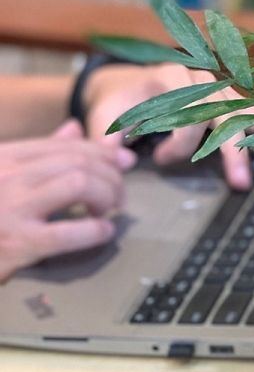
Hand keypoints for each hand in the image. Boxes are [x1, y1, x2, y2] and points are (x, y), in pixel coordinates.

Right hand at [0, 120, 135, 280]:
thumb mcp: (2, 174)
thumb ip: (37, 153)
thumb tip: (74, 128)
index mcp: (5, 158)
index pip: (66, 145)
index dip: (103, 151)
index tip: (124, 161)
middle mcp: (7, 176)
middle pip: (79, 161)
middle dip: (110, 175)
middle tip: (118, 195)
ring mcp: (10, 208)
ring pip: (80, 183)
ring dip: (106, 195)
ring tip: (107, 210)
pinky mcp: (15, 243)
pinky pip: (70, 231)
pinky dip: (96, 230)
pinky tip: (102, 232)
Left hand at [82, 63, 253, 190]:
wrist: (130, 82)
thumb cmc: (120, 104)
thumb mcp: (104, 117)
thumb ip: (106, 140)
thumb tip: (122, 162)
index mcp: (173, 77)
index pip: (187, 113)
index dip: (178, 143)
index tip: (158, 161)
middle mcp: (204, 79)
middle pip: (228, 113)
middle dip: (236, 150)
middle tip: (241, 184)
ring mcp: (223, 87)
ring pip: (253, 110)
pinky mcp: (234, 98)